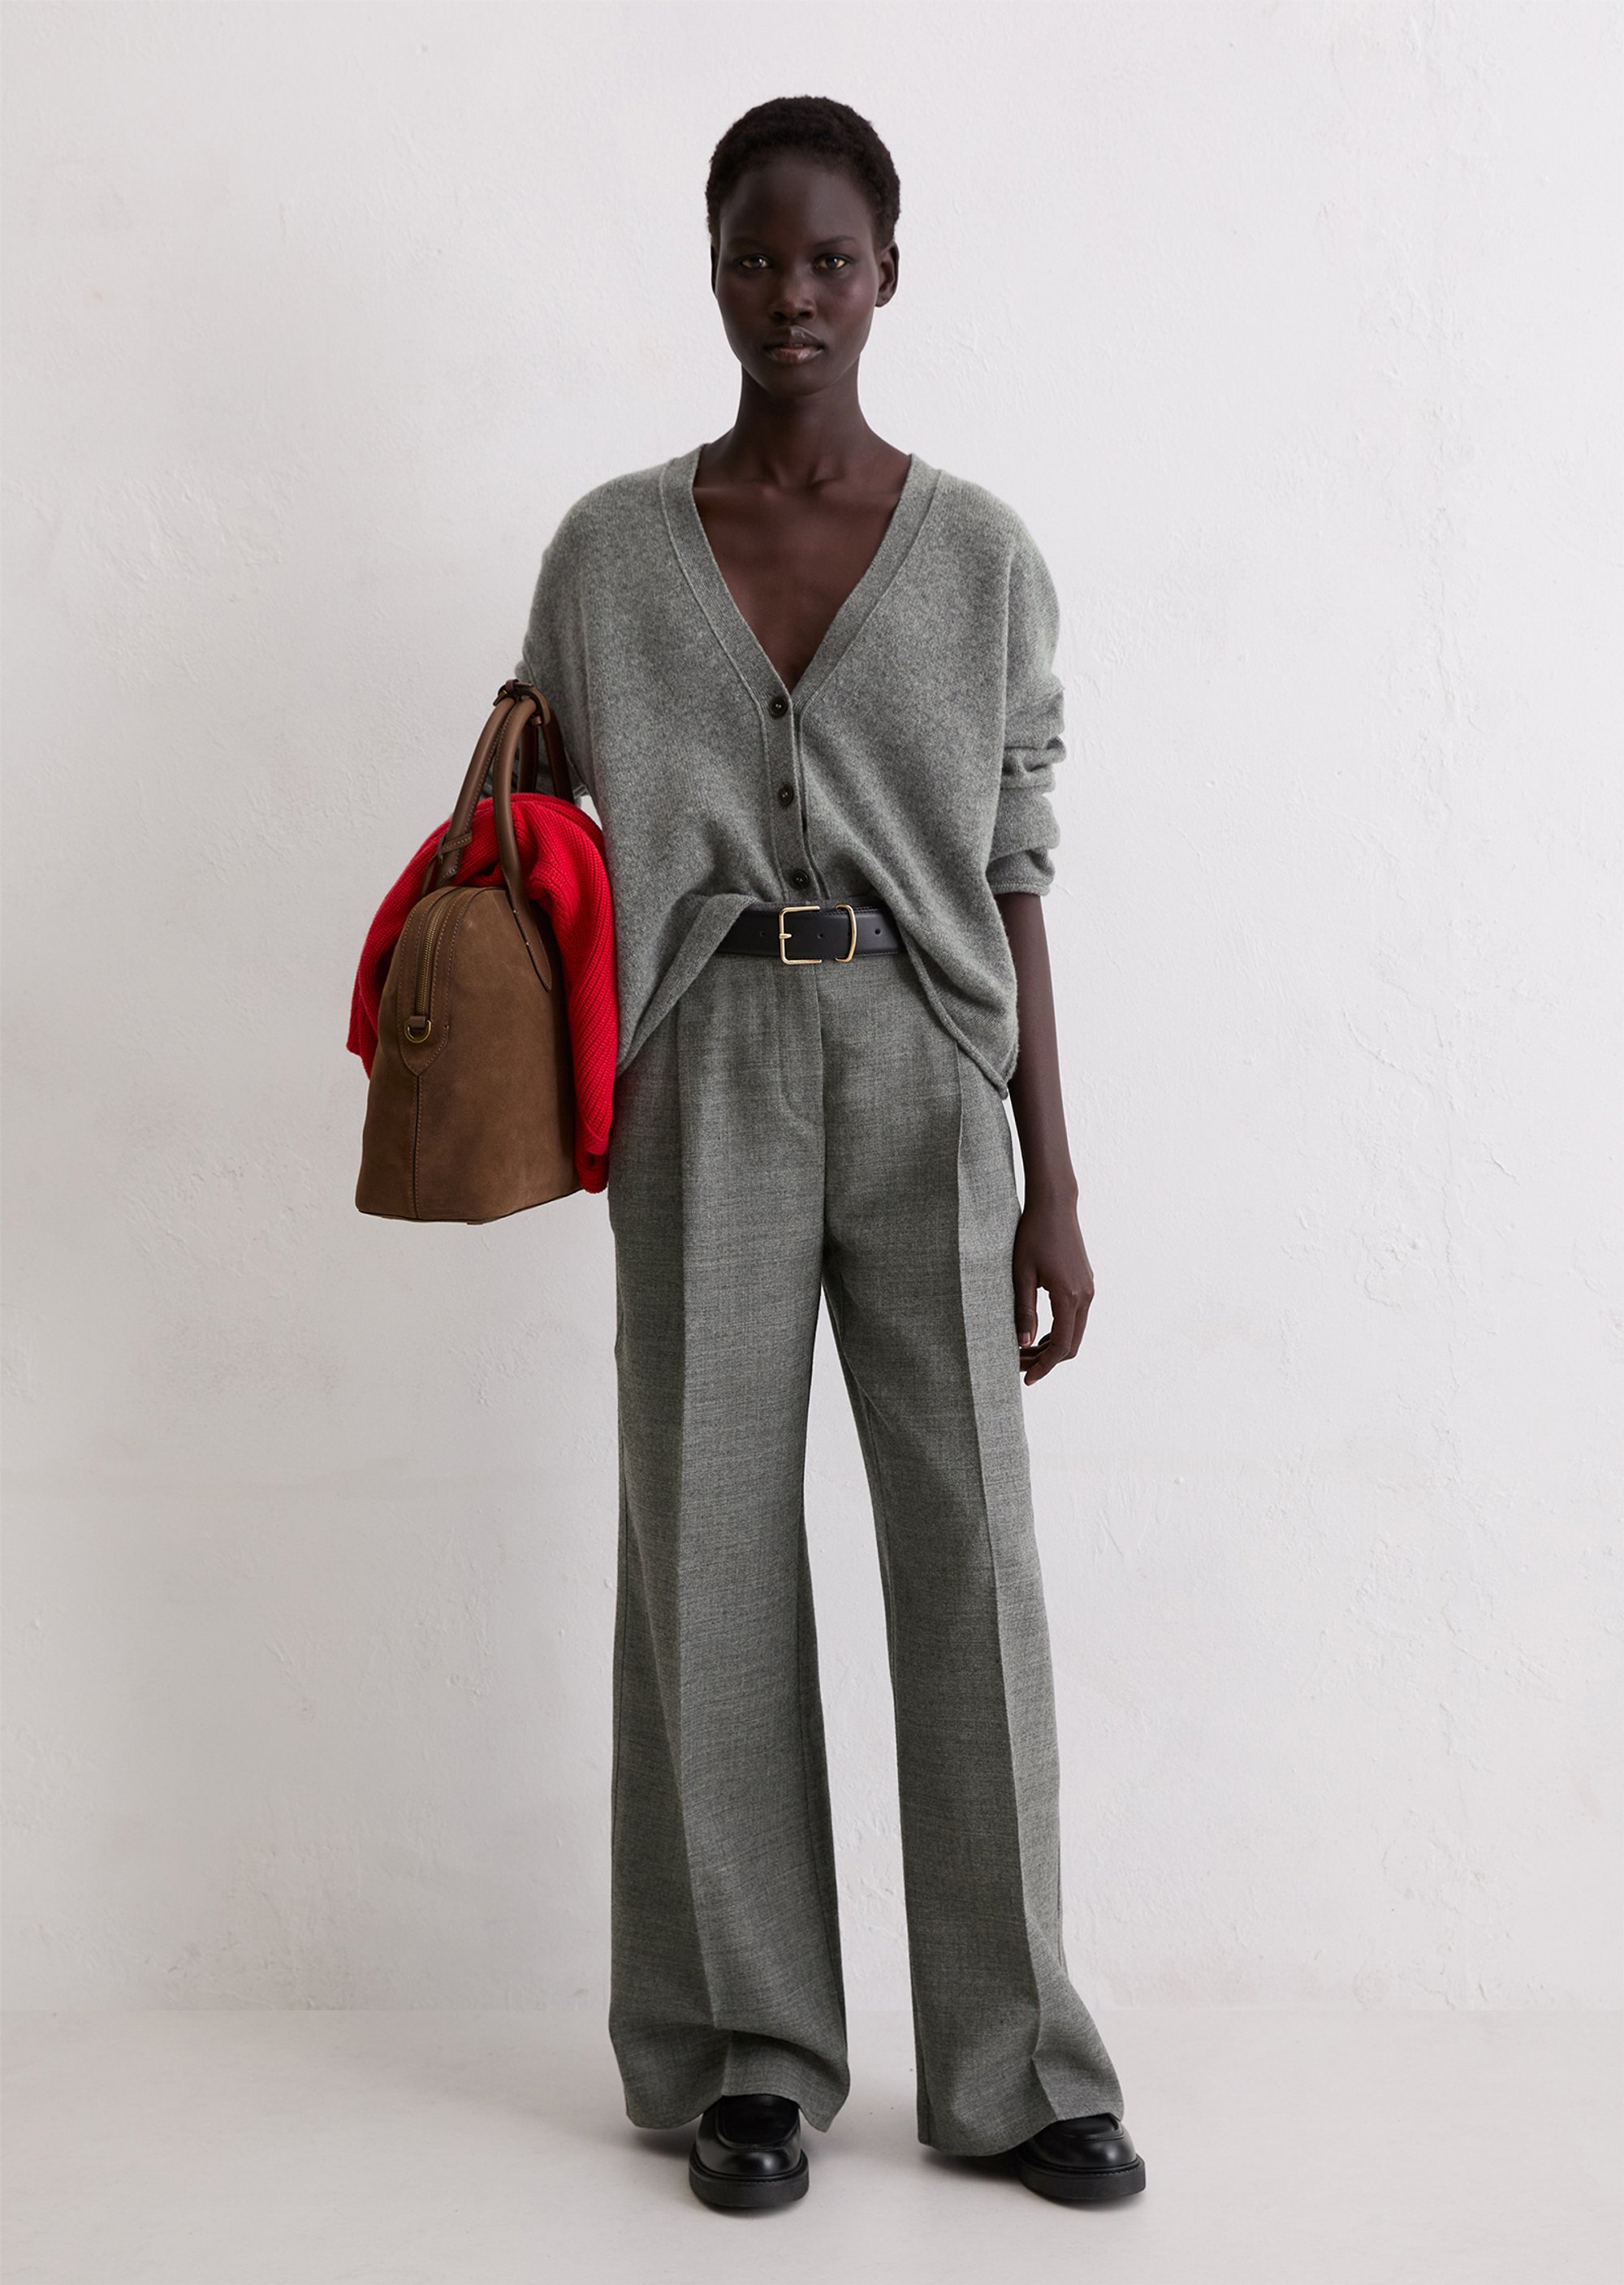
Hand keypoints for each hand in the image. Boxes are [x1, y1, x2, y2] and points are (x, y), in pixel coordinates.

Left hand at [1012, 1189, 1094, 1384]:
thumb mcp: (1020, 1274)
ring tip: (1024, 1351)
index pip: (1061, 1346)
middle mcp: (1085, 1296)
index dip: (1044, 1367)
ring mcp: (1088, 1289)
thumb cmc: (1032, 1235)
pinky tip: (1038, 1332)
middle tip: (1019, 1366)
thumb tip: (1023, 1345)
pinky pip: (1076, 1318)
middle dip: (1047, 1361)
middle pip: (1072, 1345)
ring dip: (1053, 1347)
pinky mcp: (1085, 1283)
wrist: (1054, 1205)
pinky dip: (1059, 1331)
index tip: (1025, 1379)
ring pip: (1075, 1332)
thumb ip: (1023, 1311)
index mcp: (1069, 1297)